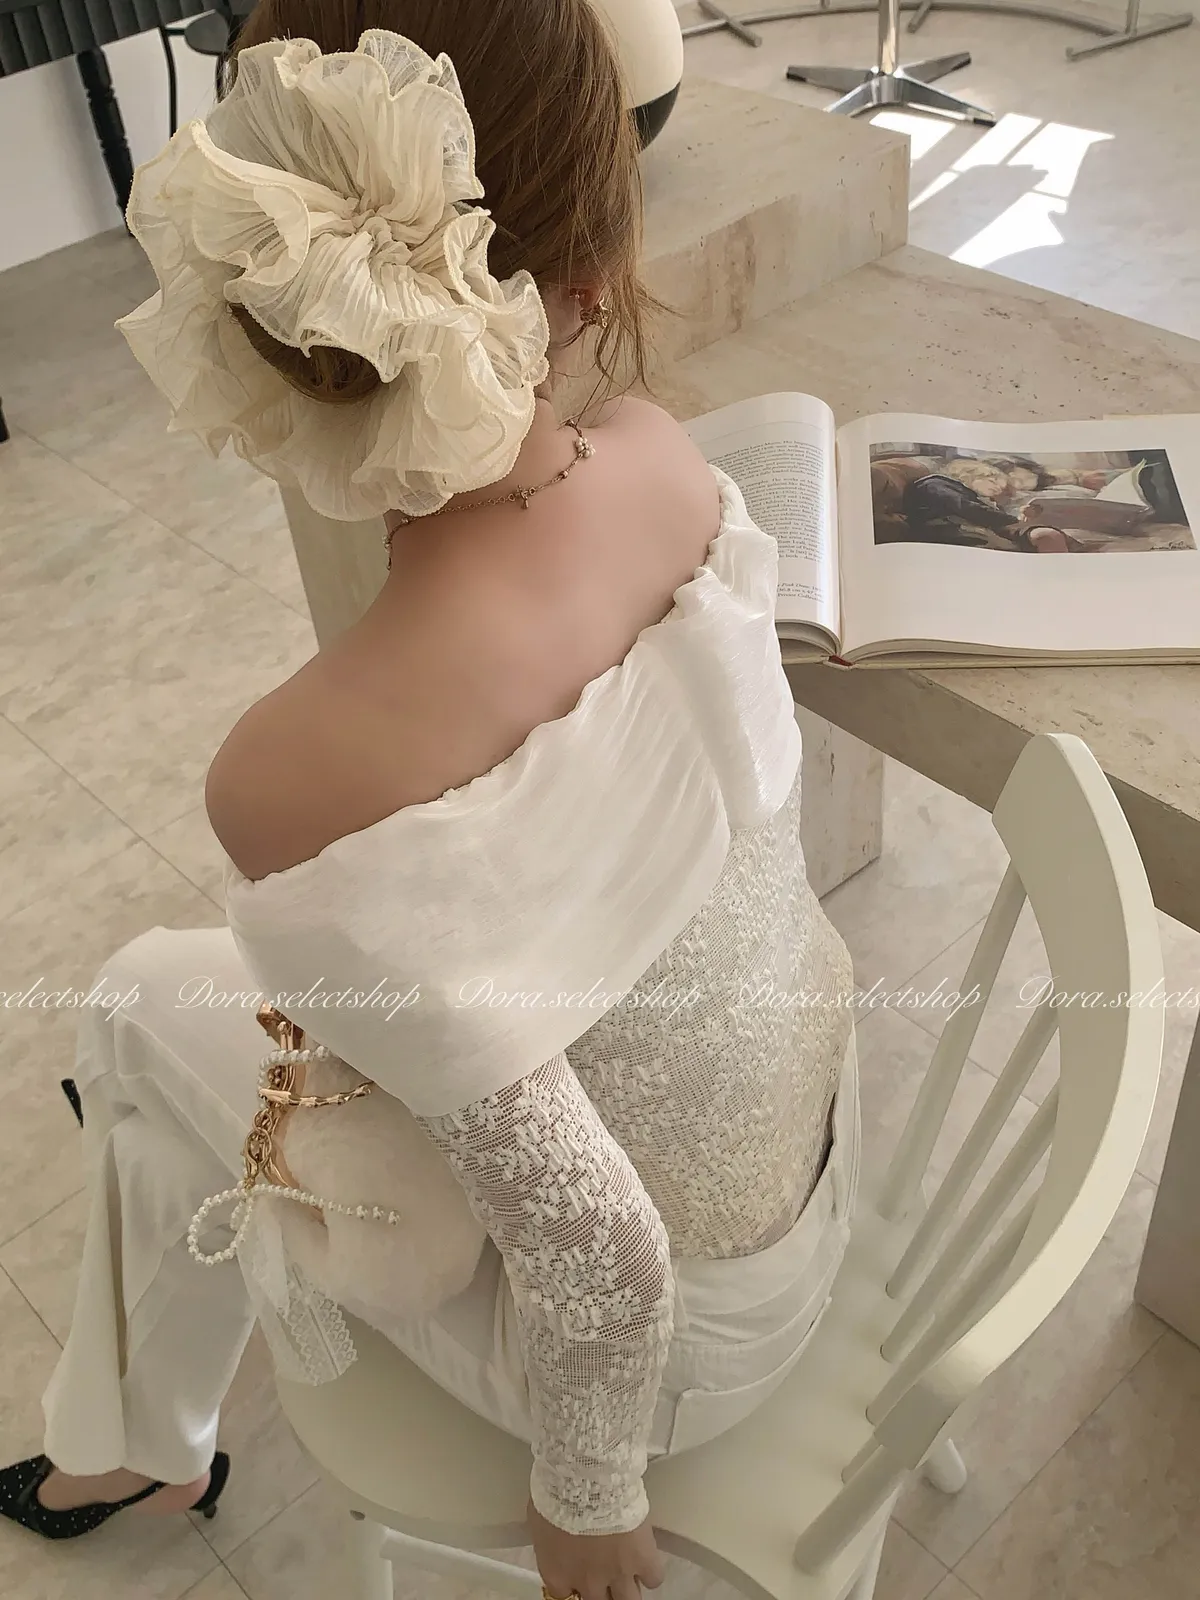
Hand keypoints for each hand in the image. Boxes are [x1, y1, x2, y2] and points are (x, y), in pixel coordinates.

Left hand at [529, 1498, 664, 1599]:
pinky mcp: (643, 1559)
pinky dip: (650, 1571)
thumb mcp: (539, 1520)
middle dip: (602, 1590)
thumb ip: (549, 1542)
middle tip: (605, 1572)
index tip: (577, 1570)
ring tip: (628, 1571)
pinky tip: (645, 1558)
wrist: (586, 1477)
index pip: (564, 1596)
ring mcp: (617, 1574)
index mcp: (557, 1574)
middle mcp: (587, 1582)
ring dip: (627, 1588)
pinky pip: (654, 1578)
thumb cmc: (555, 1490)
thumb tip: (554, 1541)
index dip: (573, 1582)